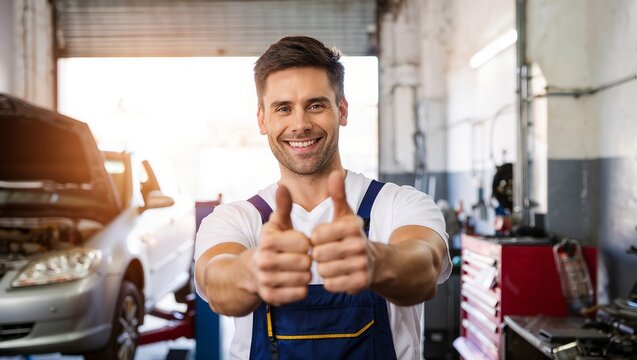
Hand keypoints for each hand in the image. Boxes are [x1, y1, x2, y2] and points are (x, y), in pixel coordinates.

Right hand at [252, 186, 311, 304]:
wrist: (248, 273)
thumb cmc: (271, 244)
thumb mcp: (276, 225)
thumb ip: (283, 206)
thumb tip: (284, 186)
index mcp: (267, 241)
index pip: (304, 243)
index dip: (306, 243)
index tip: (300, 244)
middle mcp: (264, 261)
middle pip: (306, 262)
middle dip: (307, 260)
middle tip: (300, 258)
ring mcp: (266, 281)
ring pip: (305, 278)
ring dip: (305, 274)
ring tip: (298, 269)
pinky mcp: (270, 298)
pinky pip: (301, 293)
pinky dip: (301, 288)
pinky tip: (294, 281)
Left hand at [311, 171, 374, 293]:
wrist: (377, 263)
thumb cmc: (352, 235)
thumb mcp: (346, 214)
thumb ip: (338, 194)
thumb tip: (335, 172)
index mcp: (353, 226)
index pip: (317, 236)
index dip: (316, 239)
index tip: (323, 238)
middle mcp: (360, 245)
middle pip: (319, 255)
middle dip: (318, 255)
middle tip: (326, 254)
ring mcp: (362, 265)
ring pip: (323, 271)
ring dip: (323, 269)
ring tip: (331, 263)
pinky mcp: (360, 283)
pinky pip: (331, 284)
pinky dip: (331, 281)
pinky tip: (338, 275)